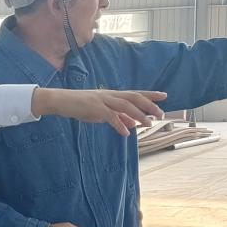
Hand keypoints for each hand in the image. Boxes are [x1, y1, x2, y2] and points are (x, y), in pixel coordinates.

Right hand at [32, 89, 166, 136]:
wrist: (62, 101)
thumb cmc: (82, 106)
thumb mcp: (102, 112)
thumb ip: (118, 117)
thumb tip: (133, 124)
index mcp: (113, 95)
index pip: (135, 93)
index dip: (150, 94)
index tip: (165, 96)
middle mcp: (110, 95)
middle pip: (134, 97)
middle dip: (149, 105)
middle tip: (161, 114)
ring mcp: (103, 100)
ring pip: (125, 106)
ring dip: (138, 115)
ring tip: (149, 124)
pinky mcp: (94, 108)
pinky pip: (110, 116)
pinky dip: (119, 124)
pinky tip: (126, 132)